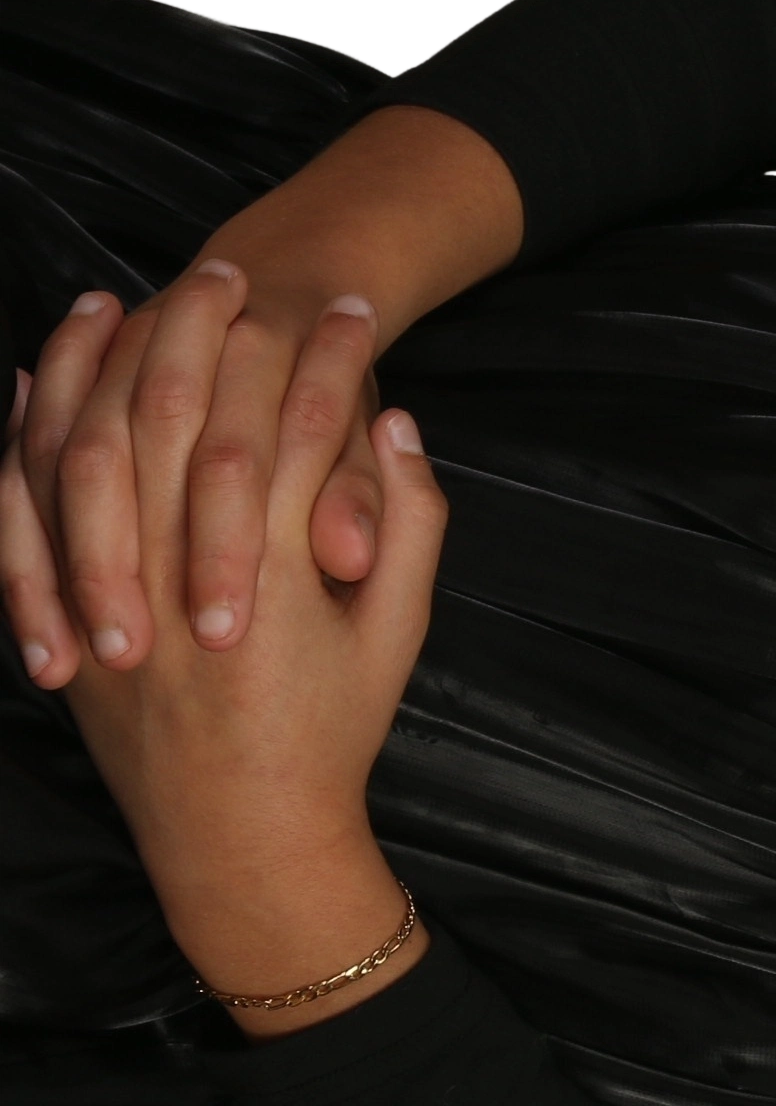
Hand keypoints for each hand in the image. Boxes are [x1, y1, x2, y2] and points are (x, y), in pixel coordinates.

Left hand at [4, 296, 443, 899]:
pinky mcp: (61, 613)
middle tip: (236, 272)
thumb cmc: (330, 730)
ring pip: (87, 447)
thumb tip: (398, 425)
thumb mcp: (399, 634)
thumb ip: (407, 524)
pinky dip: (24, 433)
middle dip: (206, 332)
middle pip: (181, 418)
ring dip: (99, 360)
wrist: (240, 833)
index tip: (352, 310)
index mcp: (279, 586)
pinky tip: (40, 378)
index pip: (300, 434)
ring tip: (125, 295)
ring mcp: (109, 597)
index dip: (327, 360)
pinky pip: (20, 506)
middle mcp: (180, 580)